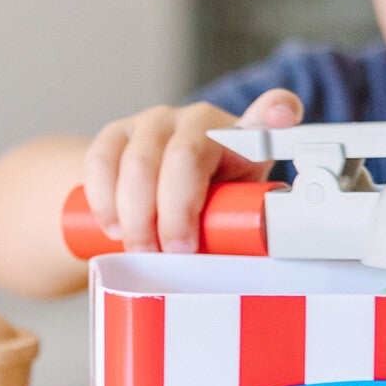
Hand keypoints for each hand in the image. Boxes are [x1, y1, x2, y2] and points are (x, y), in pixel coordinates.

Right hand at [82, 89, 302, 252]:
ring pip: (139, 163)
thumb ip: (238, 230)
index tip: (283, 117)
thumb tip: (241, 271)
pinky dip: (106, 201)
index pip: (265, 117)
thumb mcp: (230, 217)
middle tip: (174, 253)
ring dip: (137, 218)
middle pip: (185, 157)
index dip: (273, 113)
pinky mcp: (117, 131)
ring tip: (142, 250)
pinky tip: (114, 226)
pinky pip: (103, 161)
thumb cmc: (204, 209)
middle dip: (175, 214)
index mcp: (243, 139)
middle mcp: (201, 120)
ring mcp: (157, 121)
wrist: (153, 195)